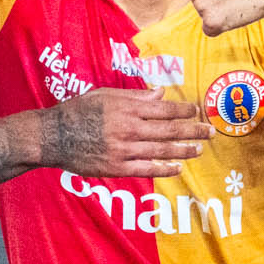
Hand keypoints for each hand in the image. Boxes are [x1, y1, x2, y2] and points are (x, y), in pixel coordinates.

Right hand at [41, 87, 209, 177]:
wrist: (53, 136)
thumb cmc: (78, 111)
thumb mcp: (105, 95)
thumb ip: (135, 96)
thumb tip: (161, 93)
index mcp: (127, 108)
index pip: (164, 109)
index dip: (184, 111)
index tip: (197, 111)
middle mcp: (129, 129)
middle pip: (169, 130)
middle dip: (193, 130)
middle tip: (210, 132)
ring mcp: (124, 150)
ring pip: (162, 151)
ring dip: (184, 150)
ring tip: (199, 149)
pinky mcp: (116, 168)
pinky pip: (146, 169)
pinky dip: (164, 169)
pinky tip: (178, 167)